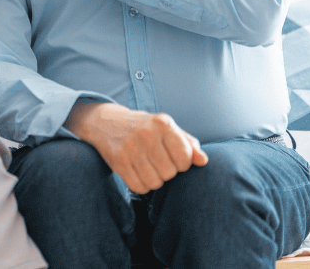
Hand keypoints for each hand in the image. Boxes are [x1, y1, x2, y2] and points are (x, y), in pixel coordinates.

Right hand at [66, 102, 208, 194]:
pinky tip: (137, 173)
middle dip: (167, 172)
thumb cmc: (145, 128)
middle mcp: (146, 134)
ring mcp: (130, 147)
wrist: (106, 122)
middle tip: (158, 163)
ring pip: (154, 182)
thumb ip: (188, 144)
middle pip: (170, 173)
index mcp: (163, 123)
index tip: (174, 158)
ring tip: (148, 168)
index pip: (185, 157)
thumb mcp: (167, 129)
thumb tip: (203, 161)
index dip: (182, 163)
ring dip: (154, 180)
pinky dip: (141, 185)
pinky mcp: (118, 161)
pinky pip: (138, 187)